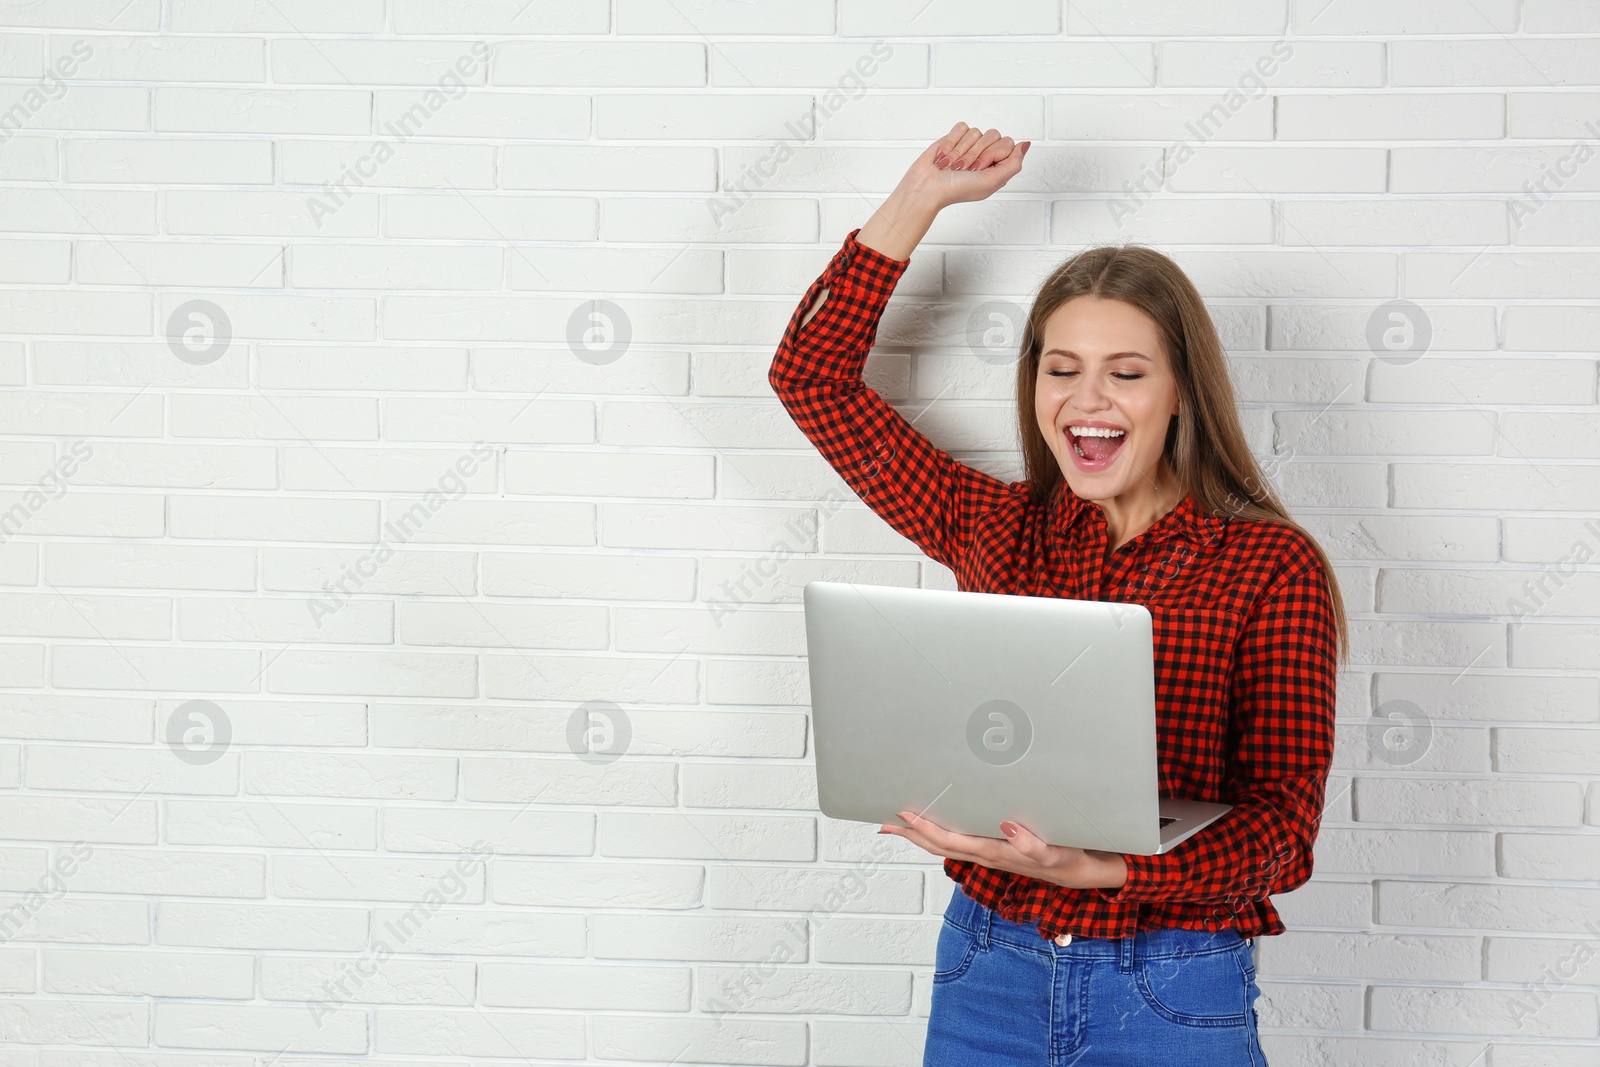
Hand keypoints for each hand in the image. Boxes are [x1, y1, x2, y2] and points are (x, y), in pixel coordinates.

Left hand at [879, 809, 1127, 889]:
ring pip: (946, 845)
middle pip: (938, 845)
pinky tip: (934, 824)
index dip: (925, 827)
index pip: (951, 841)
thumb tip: (1008, 827)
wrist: (1085, 874)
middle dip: (910, 832)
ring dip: (920, 834)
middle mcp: (986, 855)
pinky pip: (960, 842)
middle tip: (882, 818)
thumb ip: (1035, 846)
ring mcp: (989, 854)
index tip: (903, 812)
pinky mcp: (996, 850)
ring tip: (898, 820)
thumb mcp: (1058, 853)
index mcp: (995, 853)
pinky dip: (940, 834)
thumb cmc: (1070, 859)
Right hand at [912, 122, 1030, 209]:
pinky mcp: (954, 137)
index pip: (1007, 144)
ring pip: (975, 131)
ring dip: (961, 151)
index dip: (993, 154)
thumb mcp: (992, 182)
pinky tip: (946, 156)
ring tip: (954, 166)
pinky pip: (961, 127)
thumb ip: (1014, 164)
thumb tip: (1025, 144)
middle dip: (976, 153)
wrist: (927, 188)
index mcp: (998, 166)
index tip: (980, 168)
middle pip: (993, 135)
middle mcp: (986, 154)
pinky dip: (951, 142)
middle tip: (966, 169)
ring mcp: (970, 145)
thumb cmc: (956, 190)